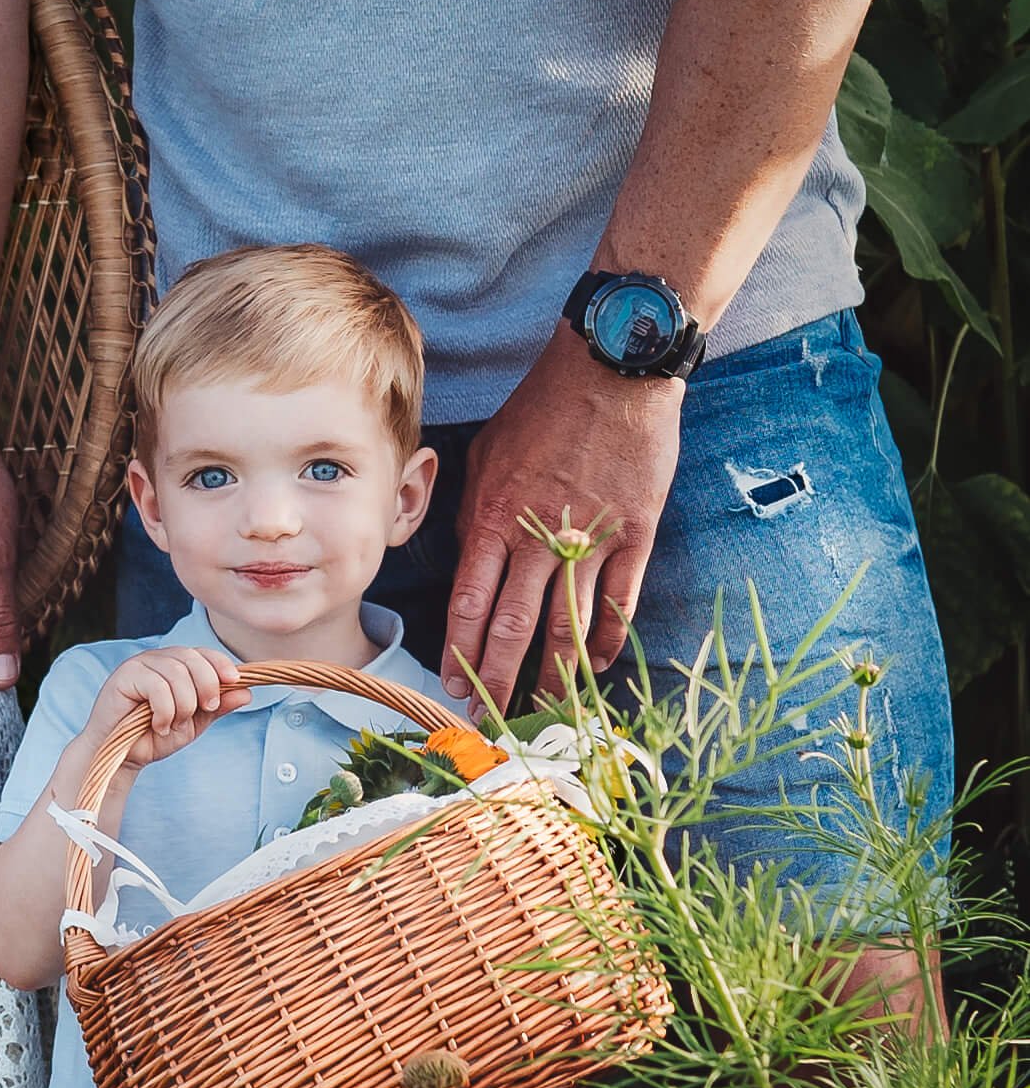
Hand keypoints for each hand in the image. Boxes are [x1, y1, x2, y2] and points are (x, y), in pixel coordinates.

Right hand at [90, 647, 250, 768]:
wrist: (123, 758)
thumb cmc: (154, 737)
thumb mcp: (194, 723)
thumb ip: (216, 707)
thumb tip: (246, 693)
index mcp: (175, 665)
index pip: (202, 653)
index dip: (220, 663)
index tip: (234, 681)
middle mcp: (157, 659)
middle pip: (192, 658)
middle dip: (206, 685)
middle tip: (203, 710)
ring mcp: (139, 664)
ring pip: (176, 672)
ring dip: (183, 704)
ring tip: (174, 724)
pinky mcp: (124, 676)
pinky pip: (156, 685)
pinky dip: (165, 710)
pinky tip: (159, 725)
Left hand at [447, 330, 683, 706]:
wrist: (610, 370)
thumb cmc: (539, 411)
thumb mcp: (485, 457)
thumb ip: (474, 514)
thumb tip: (468, 563)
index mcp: (492, 519)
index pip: (468, 602)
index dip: (460, 650)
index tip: (453, 685)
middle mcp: (537, 536)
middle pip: (514, 626)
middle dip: (499, 678)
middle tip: (491, 717)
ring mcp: (590, 538)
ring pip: (567, 625)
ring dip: (553, 675)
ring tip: (544, 710)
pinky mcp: (635, 533)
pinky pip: (619, 602)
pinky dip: (606, 640)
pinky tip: (594, 666)